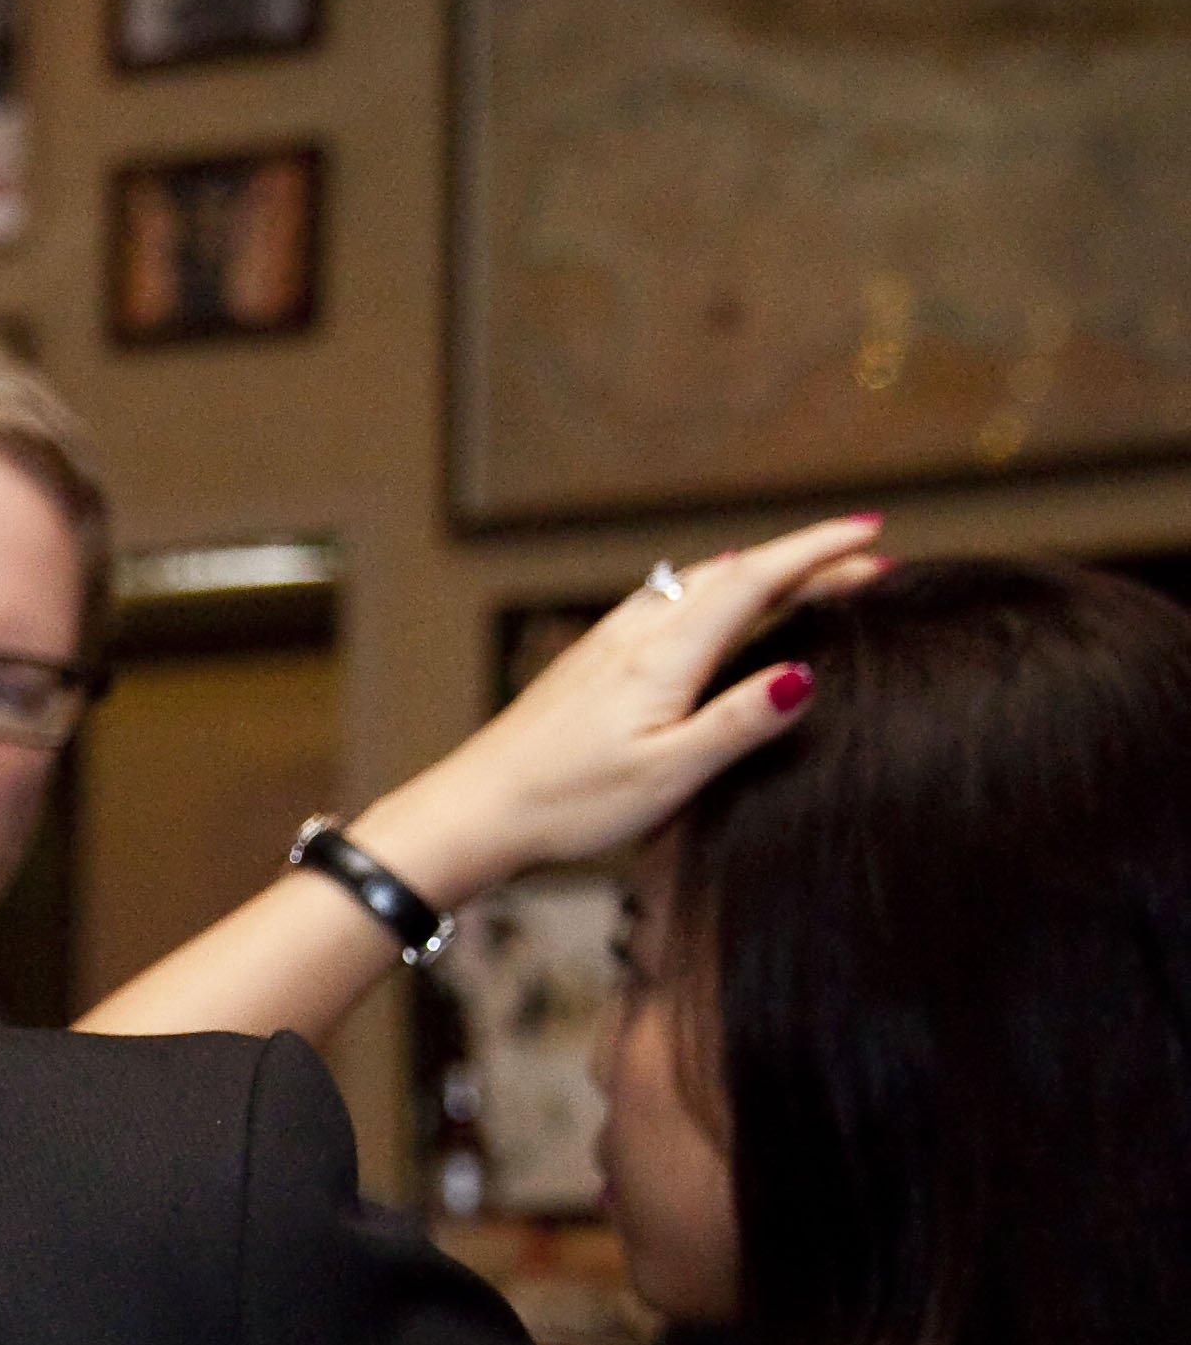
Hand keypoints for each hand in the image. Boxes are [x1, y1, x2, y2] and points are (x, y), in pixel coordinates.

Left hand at [359, 516, 885, 908]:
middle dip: (800, 559)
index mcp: (666, 655)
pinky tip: (706, 609)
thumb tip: (804, 675)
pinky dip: (708, 593)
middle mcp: (636, 635)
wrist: (473, 811)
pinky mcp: (585, 663)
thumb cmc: (566, 802)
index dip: (818, 552)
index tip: (872, 533)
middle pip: (732, 574)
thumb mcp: (668, 773)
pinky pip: (662, 604)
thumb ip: (738, 723)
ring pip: (694, 583)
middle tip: (861, 560)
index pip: (757, 580)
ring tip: (802, 575)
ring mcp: (605, 644)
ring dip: (754, 572)